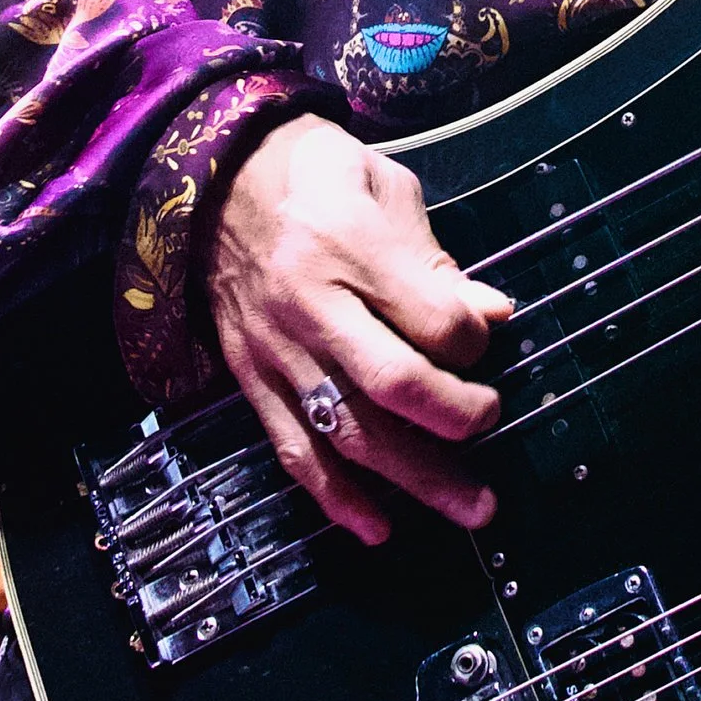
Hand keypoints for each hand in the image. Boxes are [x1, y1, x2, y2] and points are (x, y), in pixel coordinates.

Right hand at [203, 113, 510, 543]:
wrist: (209, 180)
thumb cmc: (310, 173)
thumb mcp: (381, 183)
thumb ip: (434, 256)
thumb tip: (491, 315)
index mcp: (347, 244)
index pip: (430, 319)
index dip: (474, 341)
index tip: (487, 337)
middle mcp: (309, 305)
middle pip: (393, 385)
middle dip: (456, 418)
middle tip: (491, 421)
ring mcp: (276, 350)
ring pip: (348, 432)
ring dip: (415, 479)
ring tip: (472, 508)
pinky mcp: (251, 380)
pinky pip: (292, 449)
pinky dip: (335, 497)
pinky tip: (378, 527)